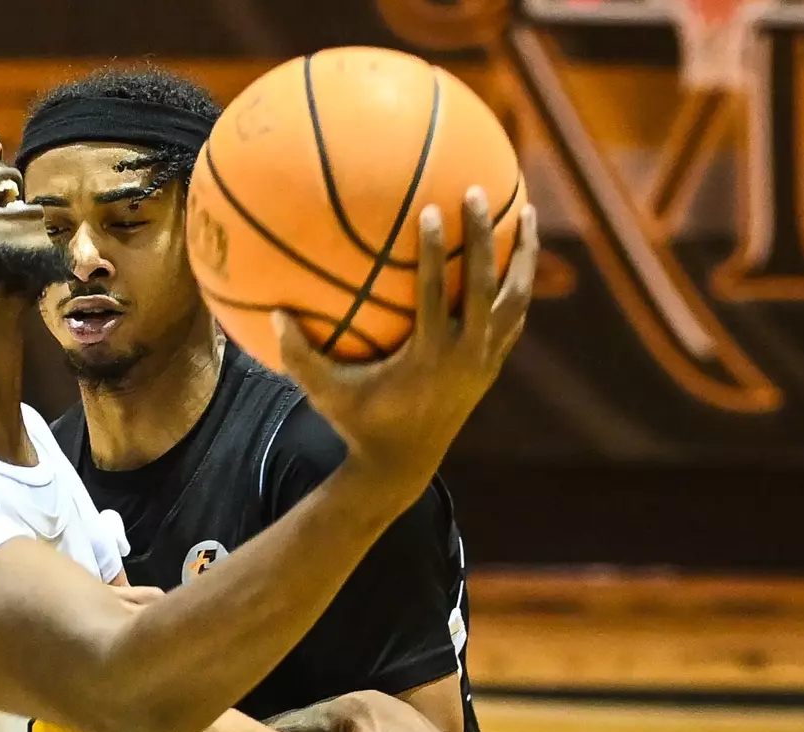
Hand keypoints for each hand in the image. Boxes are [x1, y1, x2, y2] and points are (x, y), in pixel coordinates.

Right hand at [273, 189, 538, 482]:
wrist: (402, 465)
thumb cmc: (359, 424)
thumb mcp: (326, 393)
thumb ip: (299, 357)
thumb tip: (275, 313)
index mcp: (430, 357)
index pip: (438, 295)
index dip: (436, 252)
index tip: (431, 210)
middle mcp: (466, 356)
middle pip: (486, 286)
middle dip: (486, 237)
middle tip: (478, 193)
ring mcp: (485, 362)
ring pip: (516, 299)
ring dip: (524, 255)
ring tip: (528, 211)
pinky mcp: (492, 367)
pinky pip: (514, 318)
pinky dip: (518, 285)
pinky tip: (518, 257)